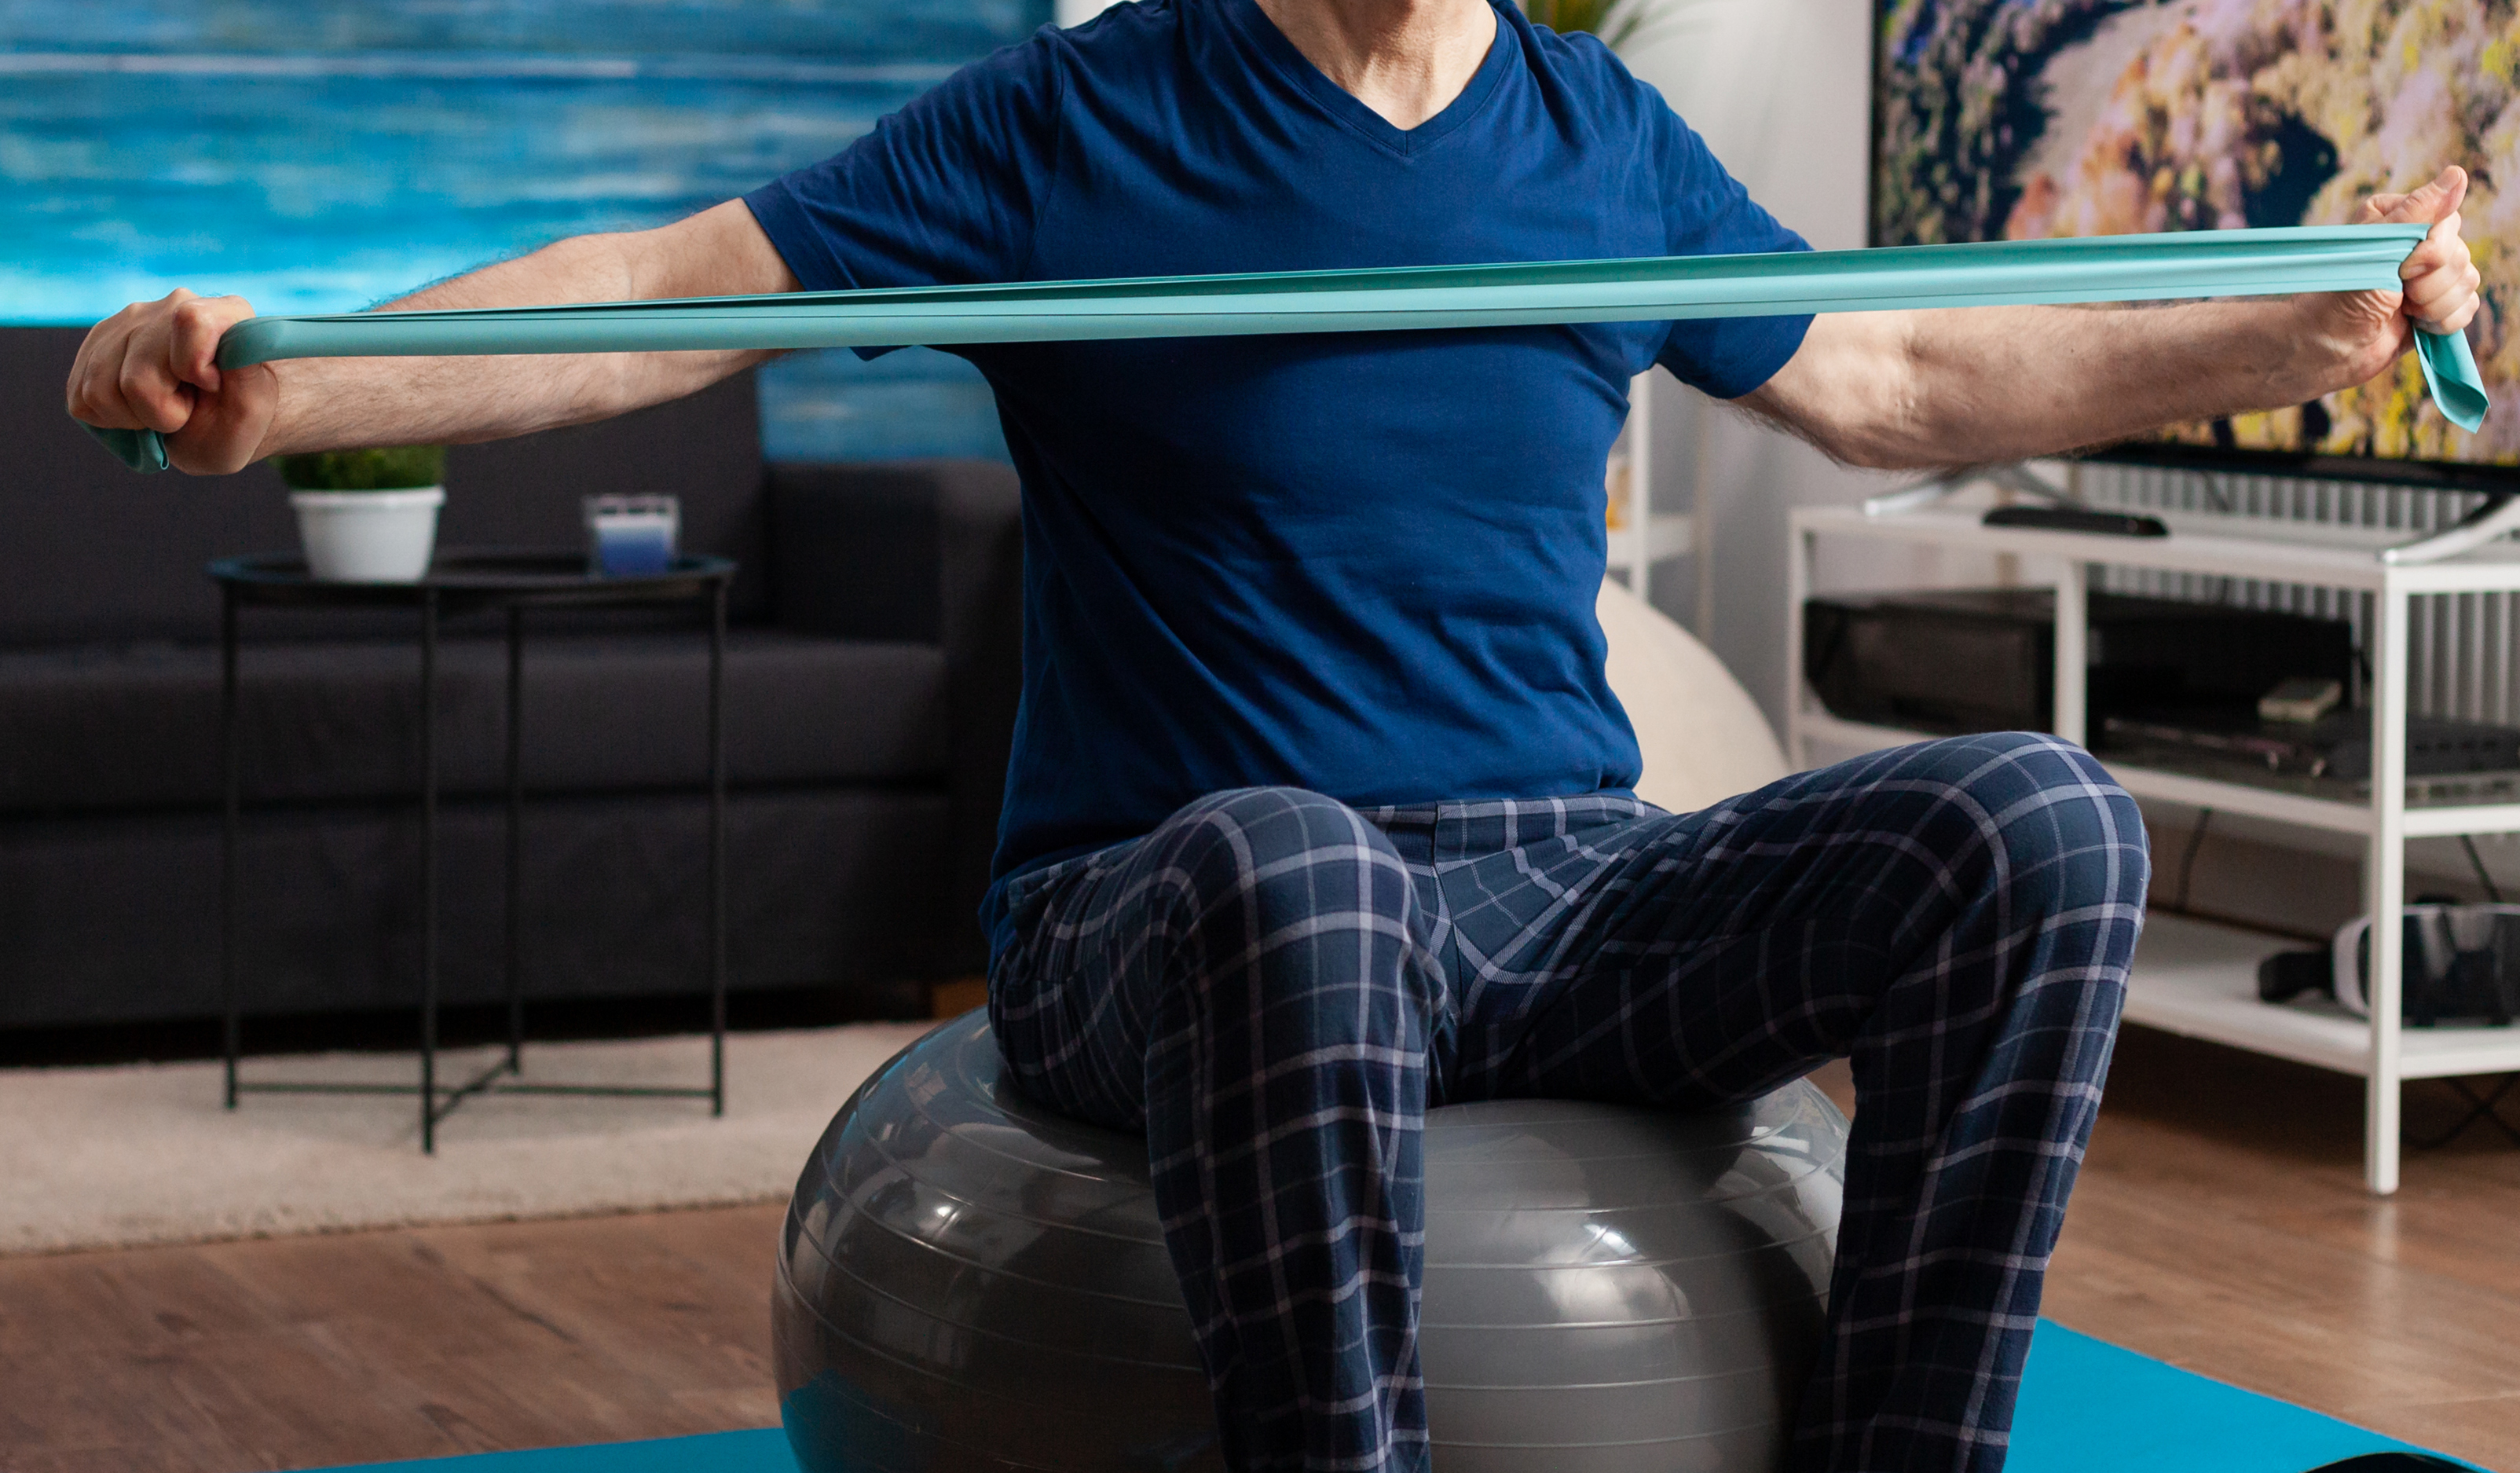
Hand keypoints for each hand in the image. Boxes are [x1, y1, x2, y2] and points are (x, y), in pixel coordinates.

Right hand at [64, 289, 277, 474]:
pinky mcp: (96, 341)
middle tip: (187, 410)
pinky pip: (80, 394)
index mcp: (224, 312)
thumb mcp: (252, 414)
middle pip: (138, 374)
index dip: (194, 369)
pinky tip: (137, 407)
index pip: (191, 320)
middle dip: (161, 411)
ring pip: (101, 387)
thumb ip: (248, 382)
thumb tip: (231, 347)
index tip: (210, 388)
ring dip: (132, 416)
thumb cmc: (231, 422)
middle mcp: (174, 304)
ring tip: (162, 408)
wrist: (208, 428)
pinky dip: (108, 416)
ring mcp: (129, 320)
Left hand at [2301, 167, 2482, 388]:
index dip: (2434, 250)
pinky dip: (2443, 320)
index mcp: (2398, 217)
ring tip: (2402, 311)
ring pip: (2468, 280)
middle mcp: (2416, 242)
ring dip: (2436, 304)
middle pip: (2460, 254)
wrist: (2327, 348)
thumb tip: (2457, 174)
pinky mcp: (2436, 304)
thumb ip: (2418, 212)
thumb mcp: (2377, 249)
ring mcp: (2429, 274)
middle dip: (2431, 283)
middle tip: (2397, 295)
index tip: (2403, 269)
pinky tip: (2416, 324)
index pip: (2448, 220)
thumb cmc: (2340, 295)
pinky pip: (2467, 305)